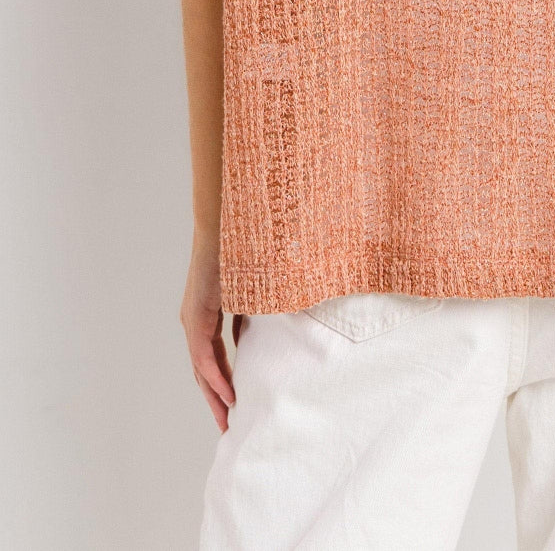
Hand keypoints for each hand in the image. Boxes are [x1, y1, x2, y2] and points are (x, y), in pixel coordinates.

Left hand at [180, 237, 238, 430]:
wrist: (226, 224)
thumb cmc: (241, 252)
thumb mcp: (250, 293)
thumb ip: (250, 315)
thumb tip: (262, 335)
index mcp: (206, 317)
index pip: (213, 361)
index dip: (223, 385)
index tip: (236, 407)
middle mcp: (195, 322)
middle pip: (204, 372)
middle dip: (216, 401)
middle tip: (228, 427)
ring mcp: (193, 320)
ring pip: (202, 369)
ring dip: (214, 396)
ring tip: (227, 420)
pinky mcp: (196, 315)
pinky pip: (204, 355)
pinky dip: (216, 377)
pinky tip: (228, 395)